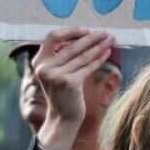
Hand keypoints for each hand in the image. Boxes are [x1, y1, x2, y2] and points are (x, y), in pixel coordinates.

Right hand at [32, 28, 112, 149]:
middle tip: (105, 33)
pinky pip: (87, 67)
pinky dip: (99, 59)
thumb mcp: (57, 74)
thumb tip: (84, 36)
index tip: (86, 30)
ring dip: (98, 46)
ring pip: (82, 56)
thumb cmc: (63, 94)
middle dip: (91, 37)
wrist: (62, 119)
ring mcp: (56, 75)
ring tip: (110, 40)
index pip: (52, 37)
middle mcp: (45, 67)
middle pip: (71, 45)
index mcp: (39, 62)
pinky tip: (107, 53)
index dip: (70, 31)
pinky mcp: (69, 83)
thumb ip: (63, 57)